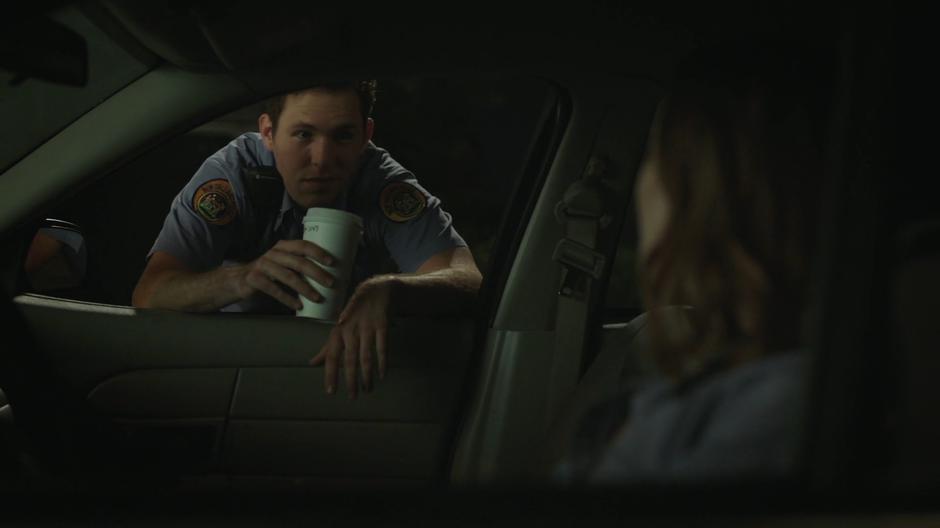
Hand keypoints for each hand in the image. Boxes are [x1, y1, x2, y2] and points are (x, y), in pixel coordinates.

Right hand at [238, 239, 335, 309]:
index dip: (318, 252)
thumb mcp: (282, 262)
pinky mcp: (255, 279)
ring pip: (289, 277)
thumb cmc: (268, 272)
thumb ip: (297, 263)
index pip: (303, 245)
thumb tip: (326, 274)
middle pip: (299, 262)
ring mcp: (263, 265)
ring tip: (318, 298)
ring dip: (305, 288)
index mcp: (283, 246)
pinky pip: (275, 290)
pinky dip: (288, 299)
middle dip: (317, 273)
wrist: (239, 279)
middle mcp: (273, 253)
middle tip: (330, 283)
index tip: (332, 262)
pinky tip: (299, 306)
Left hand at [309, 277, 392, 397]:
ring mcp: (366, 326)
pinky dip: (383, 361)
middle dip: (351, 380)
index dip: (331, 374)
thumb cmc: (354, 313)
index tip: (331, 392)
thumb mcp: (339, 329)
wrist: (376, 291)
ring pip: (366, 355)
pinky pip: (382, 346)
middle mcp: (350, 330)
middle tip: (353, 397)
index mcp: (338, 332)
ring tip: (368, 389)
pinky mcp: (382, 324)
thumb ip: (327, 348)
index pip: (332, 357)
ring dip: (367, 375)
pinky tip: (383, 374)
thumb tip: (311, 364)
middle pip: (349, 359)